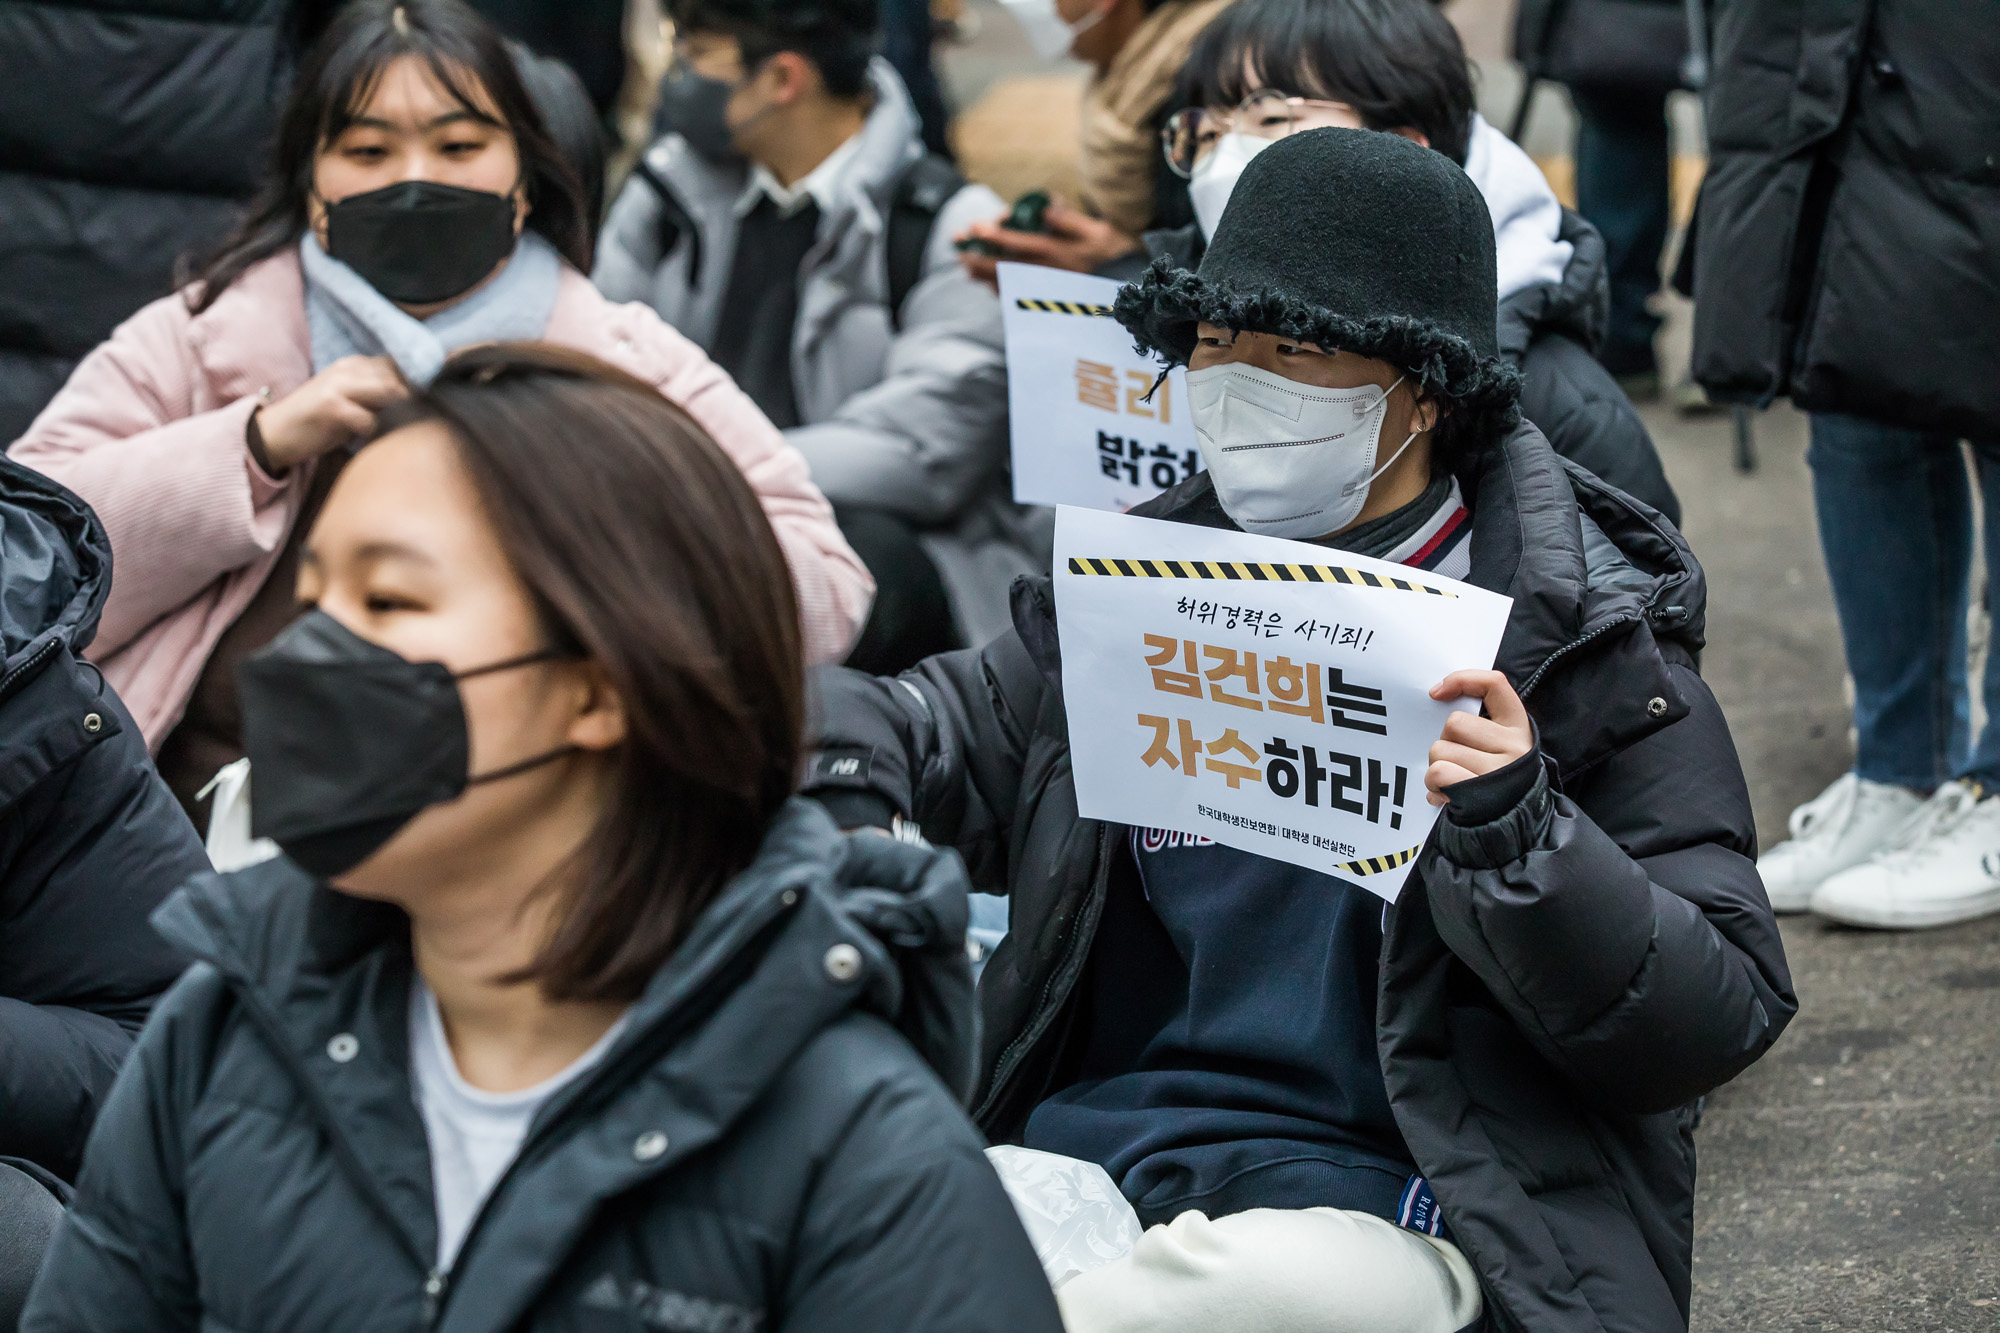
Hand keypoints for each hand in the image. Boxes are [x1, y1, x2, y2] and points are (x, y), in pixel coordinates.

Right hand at [253, 355, 407, 473]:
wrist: (274, 433)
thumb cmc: (319, 421)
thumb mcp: (351, 400)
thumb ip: (378, 395)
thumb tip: (418, 398)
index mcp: (355, 364)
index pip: (399, 366)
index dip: (417, 383)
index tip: (426, 400)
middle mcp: (348, 369)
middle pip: (400, 378)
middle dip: (411, 399)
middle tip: (409, 419)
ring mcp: (339, 385)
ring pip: (389, 393)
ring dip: (394, 414)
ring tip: (382, 427)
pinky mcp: (331, 406)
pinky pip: (370, 420)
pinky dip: (371, 432)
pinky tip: (358, 438)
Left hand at [954, 200, 1140, 285]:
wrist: (1128, 290)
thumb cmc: (1114, 255)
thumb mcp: (1097, 230)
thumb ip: (1068, 219)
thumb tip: (1045, 208)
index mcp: (1056, 252)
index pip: (1018, 242)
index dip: (995, 235)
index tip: (976, 227)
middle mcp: (1046, 273)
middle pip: (1004, 266)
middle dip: (979, 257)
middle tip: (959, 249)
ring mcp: (1045, 290)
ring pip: (1007, 284)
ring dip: (983, 276)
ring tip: (965, 268)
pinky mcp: (1048, 302)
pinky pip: (1019, 300)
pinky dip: (1000, 292)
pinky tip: (988, 286)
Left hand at [1424, 670, 1532, 806]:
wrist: (1516, 828)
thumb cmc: (1498, 782)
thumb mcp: (1502, 749)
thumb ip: (1480, 726)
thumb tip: (1438, 696)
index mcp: (1519, 728)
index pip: (1494, 684)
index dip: (1463, 679)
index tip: (1437, 693)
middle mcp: (1514, 746)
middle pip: (1454, 723)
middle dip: (1444, 741)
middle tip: (1455, 761)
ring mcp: (1498, 770)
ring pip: (1441, 749)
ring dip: (1435, 766)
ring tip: (1451, 782)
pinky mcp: (1479, 793)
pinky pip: (1438, 772)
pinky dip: (1433, 784)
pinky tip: (1443, 795)